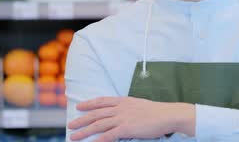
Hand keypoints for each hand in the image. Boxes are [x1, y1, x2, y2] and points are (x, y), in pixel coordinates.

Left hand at [68, 96, 194, 140]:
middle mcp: (121, 108)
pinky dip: (98, 140)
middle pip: (96, 113)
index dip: (89, 104)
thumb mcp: (140, 106)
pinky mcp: (126, 128)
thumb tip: (121, 115)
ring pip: (98, 124)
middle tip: (71, 124)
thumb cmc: (157, 112)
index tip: (80, 106)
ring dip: (84, 131)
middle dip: (82, 119)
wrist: (168, 115)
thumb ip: (129, 109)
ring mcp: (122, 118)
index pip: (102, 101)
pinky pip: (108, 135)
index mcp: (124, 101)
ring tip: (74, 136)